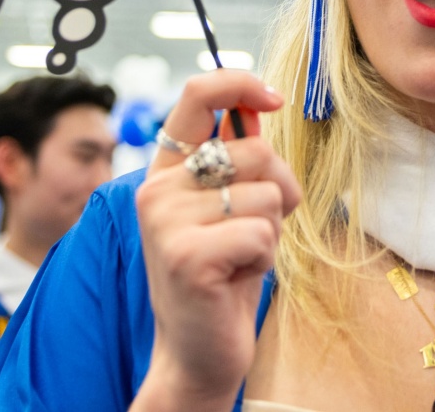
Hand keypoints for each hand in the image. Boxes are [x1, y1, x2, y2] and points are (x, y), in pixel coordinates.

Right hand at [132, 70, 301, 411]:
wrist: (197, 350)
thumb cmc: (222, 272)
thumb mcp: (228, 204)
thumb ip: (236, 155)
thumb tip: (256, 106)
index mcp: (166, 169)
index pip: (196, 95)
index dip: (241, 83)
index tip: (273, 99)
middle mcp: (157, 187)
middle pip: (254, 150)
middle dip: (277, 189)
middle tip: (255, 227)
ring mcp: (166, 220)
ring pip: (264, 195)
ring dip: (270, 230)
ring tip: (240, 255)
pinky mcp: (186, 255)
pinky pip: (260, 232)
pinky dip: (264, 255)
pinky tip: (235, 277)